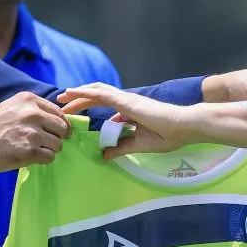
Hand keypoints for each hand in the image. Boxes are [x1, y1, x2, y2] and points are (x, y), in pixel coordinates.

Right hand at [0, 92, 70, 172]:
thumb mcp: (11, 107)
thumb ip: (32, 110)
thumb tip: (55, 120)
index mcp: (29, 100)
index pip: (58, 112)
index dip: (60, 124)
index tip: (56, 131)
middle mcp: (33, 113)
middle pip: (62, 128)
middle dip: (57, 137)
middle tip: (46, 143)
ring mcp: (33, 133)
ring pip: (57, 144)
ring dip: (49, 149)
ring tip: (34, 150)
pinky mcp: (30, 150)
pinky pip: (50, 157)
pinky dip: (43, 159)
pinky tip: (31, 157)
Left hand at [58, 83, 197, 158]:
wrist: (183, 127)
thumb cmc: (168, 135)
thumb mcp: (139, 144)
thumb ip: (121, 147)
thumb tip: (104, 154)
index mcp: (129, 111)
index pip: (105, 105)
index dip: (89, 107)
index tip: (76, 115)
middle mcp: (125, 102)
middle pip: (97, 96)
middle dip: (79, 98)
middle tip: (62, 104)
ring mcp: (125, 99)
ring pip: (96, 91)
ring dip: (78, 93)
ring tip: (62, 97)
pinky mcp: (125, 101)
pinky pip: (101, 94)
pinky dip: (85, 92)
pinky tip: (73, 93)